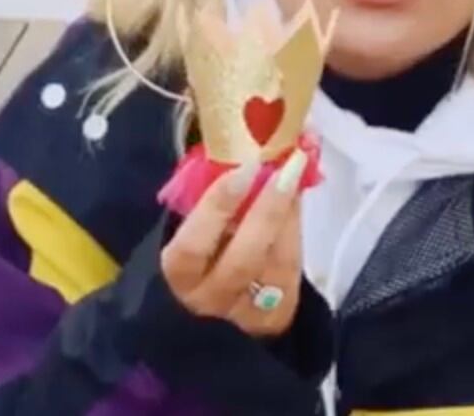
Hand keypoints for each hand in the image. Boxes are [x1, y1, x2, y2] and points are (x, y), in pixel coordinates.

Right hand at [160, 151, 305, 337]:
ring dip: (288, 215)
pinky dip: (296, 232)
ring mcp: (247, 314)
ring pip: (276, 266)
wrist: (212, 312)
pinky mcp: (277, 318)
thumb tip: (237, 154)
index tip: (241, 170)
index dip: (215, 209)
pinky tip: (296, 202)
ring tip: (295, 173)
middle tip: (284, 168)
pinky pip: (292, 272)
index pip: (192, 248)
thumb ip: (204, 204)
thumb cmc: (196, 253)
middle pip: (242, 260)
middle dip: (267, 210)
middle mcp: (209, 301)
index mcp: (177, 276)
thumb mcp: (189, 229)